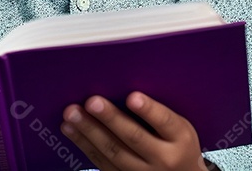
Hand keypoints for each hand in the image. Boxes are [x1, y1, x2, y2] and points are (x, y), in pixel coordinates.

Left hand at [61, 91, 207, 170]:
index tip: (132, 97)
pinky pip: (102, 164)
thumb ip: (159, 115)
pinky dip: (85, 145)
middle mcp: (164, 159)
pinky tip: (71, 131)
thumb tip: (122, 89)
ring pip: (113, 152)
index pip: (165, 121)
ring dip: (89, 132)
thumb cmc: (177, 145)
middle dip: (110, 119)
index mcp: (180, 139)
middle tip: (92, 102)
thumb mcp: (180, 129)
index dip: (149, 110)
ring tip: (72, 114)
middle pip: (134, 137)